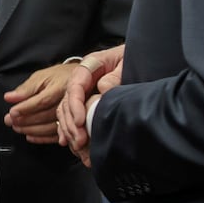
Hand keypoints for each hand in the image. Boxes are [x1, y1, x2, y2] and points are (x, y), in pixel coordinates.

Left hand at [2, 64, 73, 143]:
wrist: (79, 81)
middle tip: (11, 121)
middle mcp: (68, 102)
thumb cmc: (58, 77)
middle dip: (26, 121)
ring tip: (18, 128)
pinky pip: (57, 135)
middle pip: (46, 115)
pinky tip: (31, 136)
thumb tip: (9, 97)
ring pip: (52, 127)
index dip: (26, 108)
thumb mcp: (41, 77)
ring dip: (32, 130)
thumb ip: (25, 89)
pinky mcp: (71, 124)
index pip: (42, 101)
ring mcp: (72, 115)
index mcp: (61, 88)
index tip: (12, 112)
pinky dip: (42, 138)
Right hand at [57, 45, 124, 163]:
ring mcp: (82, 90)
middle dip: (72, 123)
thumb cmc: (130, 58)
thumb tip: (103, 90)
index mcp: (89, 66)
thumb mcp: (125, 63)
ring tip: (78, 145)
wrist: (137, 57)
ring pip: (66, 110)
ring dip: (69, 129)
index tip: (80, 121)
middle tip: (80, 140)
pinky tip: (67, 141)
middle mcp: (81, 79)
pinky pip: (70, 115)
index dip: (75, 105)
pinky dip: (67, 129)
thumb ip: (115, 75)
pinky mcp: (84, 101)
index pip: (75, 86)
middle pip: (68, 101)